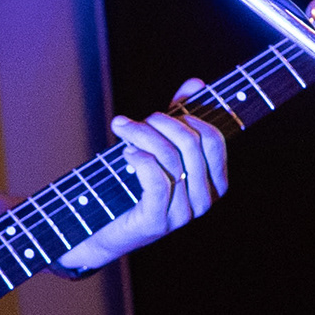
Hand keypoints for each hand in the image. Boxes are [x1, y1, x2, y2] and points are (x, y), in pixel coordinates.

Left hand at [57, 82, 231, 272]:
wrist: (100, 231)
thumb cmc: (131, 185)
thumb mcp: (159, 146)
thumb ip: (180, 117)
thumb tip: (196, 84)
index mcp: (213, 183)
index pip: (214, 140)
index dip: (189, 116)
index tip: (164, 110)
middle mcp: (204, 201)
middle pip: (192, 144)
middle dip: (161, 123)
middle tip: (134, 122)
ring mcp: (182, 215)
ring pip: (171, 158)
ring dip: (142, 135)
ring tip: (122, 131)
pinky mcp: (157, 222)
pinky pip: (156, 179)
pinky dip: (140, 159)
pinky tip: (126, 153)